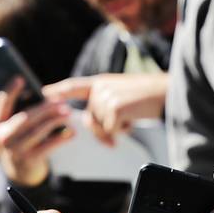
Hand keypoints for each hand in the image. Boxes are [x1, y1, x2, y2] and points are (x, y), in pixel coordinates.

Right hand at [0, 77, 73, 186]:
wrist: (20, 171)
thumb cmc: (21, 139)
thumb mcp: (14, 126)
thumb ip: (21, 111)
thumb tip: (44, 96)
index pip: (2, 102)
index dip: (10, 91)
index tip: (21, 78)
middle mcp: (2, 136)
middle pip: (26, 117)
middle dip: (45, 108)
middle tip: (61, 101)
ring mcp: (14, 150)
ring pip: (38, 131)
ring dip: (55, 120)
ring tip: (68, 113)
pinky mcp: (28, 160)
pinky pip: (47, 146)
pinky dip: (61, 138)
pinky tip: (72, 132)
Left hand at [45, 72, 167, 144]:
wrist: (169, 94)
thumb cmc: (148, 98)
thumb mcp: (122, 99)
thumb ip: (103, 107)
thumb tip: (88, 123)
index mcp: (102, 82)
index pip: (75, 86)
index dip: (59, 90)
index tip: (44, 93)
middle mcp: (100, 87)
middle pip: (91, 119)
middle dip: (104, 128)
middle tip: (125, 122)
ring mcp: (106, 96)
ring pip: (101, 127)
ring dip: (117, 128)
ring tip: (133, 114)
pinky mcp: (115, 108)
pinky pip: (111, 131)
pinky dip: (123, 131)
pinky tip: (134, 119)